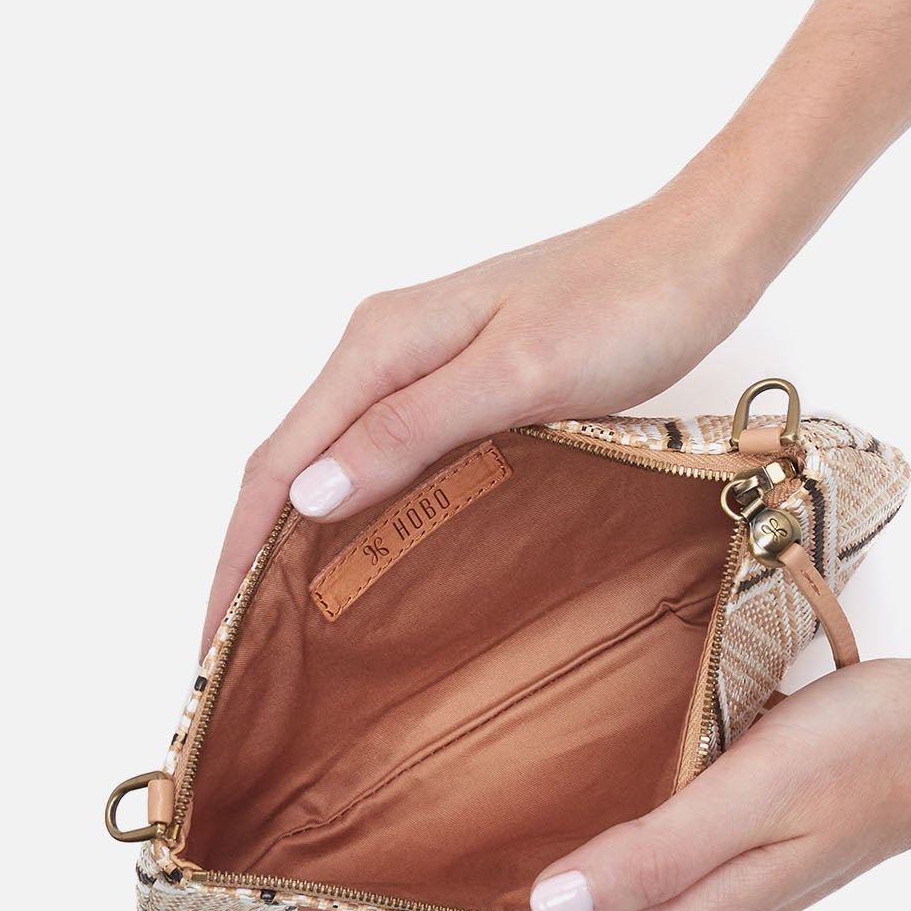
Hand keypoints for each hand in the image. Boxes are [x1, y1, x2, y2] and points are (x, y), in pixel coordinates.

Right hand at [202, 175, 761, 645]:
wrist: (697, 256)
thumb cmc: (622, 308)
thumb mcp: (515, 375)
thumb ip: (409, 431)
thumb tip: (309, 494)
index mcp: (379, 348)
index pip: (274, 464)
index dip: (234, 557)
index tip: (214, 644)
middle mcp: (382, 352)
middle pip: (286, 464)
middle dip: (248, 557)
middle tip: (238, 654)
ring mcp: (417, 365)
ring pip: (329, 463)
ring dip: (292, 538)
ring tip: (279, 623)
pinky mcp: (455, 381)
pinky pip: (377, 456)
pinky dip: (350, 514)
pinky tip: (358, 557)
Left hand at [299, 660, 910, 910]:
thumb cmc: (870, 754)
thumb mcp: (760, 795)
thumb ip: (655, 853)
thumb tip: (545, 906)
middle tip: (340, 897)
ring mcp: (692, 887)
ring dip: (473, 910)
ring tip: (398, 869)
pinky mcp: (703, 846)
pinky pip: (594, 879)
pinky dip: (528, 873)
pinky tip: (502, 829)